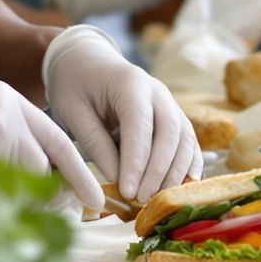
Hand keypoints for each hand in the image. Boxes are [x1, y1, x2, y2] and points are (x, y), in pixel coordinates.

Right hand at [0, 62, 101, 210]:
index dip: (79, 175)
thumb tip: (25, 157)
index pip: (60, 143)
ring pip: (10, 193)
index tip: (93, 199)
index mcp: (10, 102)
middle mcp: (6, 119)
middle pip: (41, 174)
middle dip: (40, 200)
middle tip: (31, 214)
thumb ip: (2, 120)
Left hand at [41, 24, 201, 204]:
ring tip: (157, 200)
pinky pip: (188, 142)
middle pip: (170, 133)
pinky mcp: (173, 116)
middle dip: (158, 171)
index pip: (140, 126)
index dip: (137, 162)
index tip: (128, 191)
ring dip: (174, 172)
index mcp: (130, 84)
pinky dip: (188, 166)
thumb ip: (94, 143)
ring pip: (184, 140)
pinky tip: (179, 189)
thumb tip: (117, 180)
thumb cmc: (74, 86)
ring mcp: (169, 103)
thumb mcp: (72, 111)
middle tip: (142, 199)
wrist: (84, 62)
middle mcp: (157, 92)